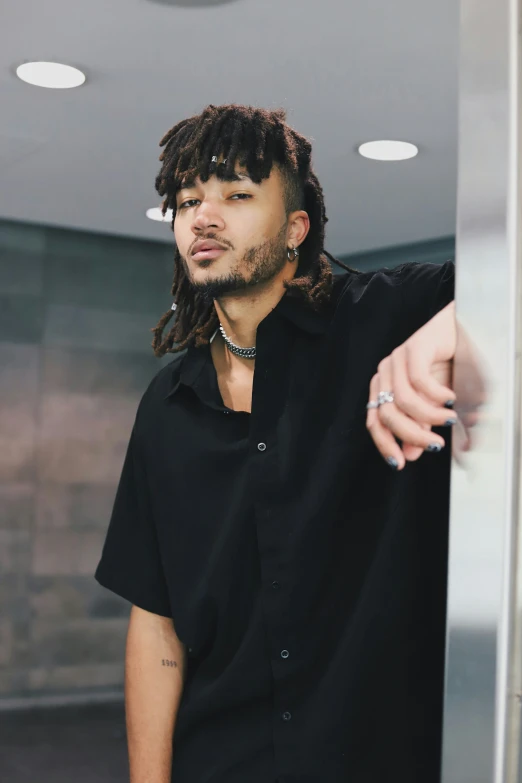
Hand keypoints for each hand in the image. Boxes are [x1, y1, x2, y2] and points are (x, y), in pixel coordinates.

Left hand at [366, 302, 457, 469]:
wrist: (458, 332)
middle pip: (387, 414)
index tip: (400, 464)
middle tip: (436, 445)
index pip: (374, 421)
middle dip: (412, 435)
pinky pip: (418, 380)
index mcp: (382, 388)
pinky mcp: (413, 347)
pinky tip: (450, 399)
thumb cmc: (443, 366)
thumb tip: (411, 454)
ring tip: (449, 420)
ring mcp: (396, 359)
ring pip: (403, 400)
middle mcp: (383, 374)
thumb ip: (419, 427)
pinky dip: (436, 395)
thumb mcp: (431, 404)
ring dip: (429, 416)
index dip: (384, 444)